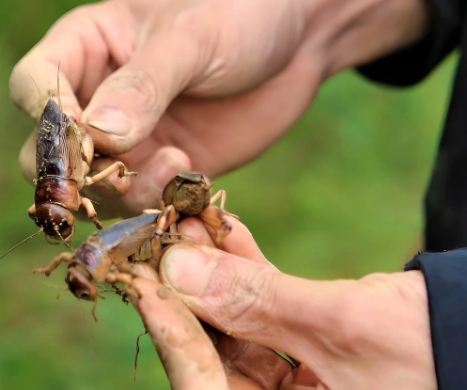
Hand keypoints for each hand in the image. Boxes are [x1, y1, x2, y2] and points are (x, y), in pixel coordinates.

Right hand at [10, 0, 426, 218]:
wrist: (297, 42)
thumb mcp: (191, 37)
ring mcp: (124, 141)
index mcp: (84, 46)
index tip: (86, 132)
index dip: (47, 115)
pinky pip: (135, 203)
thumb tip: (96, 134)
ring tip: (175, 163)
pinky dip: (153, 202)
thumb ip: (142, 85)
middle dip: (76, 171)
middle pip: (44, 152)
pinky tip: (188, 175)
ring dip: (122, 191)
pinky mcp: (157, 170)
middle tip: (121, 169)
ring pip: (88, 189)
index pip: (33, 84)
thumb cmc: (238, 15)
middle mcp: (92, 98)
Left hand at [129, 217, 435, 388]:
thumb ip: (256, 301)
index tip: (145, 282)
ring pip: (235, 331)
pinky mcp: (308, 357)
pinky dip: (249, 275)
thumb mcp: (342, 325)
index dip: (173, 337)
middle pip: (214, 359)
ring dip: (215, 275)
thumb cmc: (440, 353)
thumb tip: (178, 270)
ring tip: (196, 223)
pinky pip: (264, 316)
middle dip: (189, 294)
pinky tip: (229, 235)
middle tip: (166, 241)